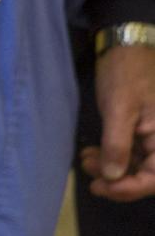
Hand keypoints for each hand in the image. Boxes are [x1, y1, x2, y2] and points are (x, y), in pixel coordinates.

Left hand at [80, 44, 154, 200]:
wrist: (125, 46)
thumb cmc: (126, 74)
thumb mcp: (119, 109)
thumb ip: (117, 144)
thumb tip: (113, 177)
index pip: (154, 179)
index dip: (130, 189)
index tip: (102, 188)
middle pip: (144, 175)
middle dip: (116, 179)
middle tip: (89, 173)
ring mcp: (151, 136)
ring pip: (134, 164)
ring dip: (110, 167)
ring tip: (86, 161)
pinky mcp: (139, 129)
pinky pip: (128, 151)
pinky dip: (110, 155)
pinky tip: (91, 153)